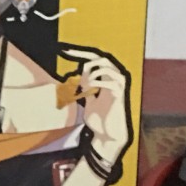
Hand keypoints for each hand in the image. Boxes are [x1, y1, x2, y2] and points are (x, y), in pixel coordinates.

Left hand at [63, 47, 131, 164]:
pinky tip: (89, 91)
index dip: (80, 53)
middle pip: (103, 58)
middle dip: (86, 59)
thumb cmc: (98, 118)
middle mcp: (115, 79)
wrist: (107, 135)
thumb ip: (84, 87)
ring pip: (106, 66)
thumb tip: (76, 76)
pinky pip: (109, 81)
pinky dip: (95, 83)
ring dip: (91, 73)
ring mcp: (118, 86)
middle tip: (74, 67)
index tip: (65, 50)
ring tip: (84, 86)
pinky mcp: (120, 94)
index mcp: (107, 79)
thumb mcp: (87, 99)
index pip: (96, 59)